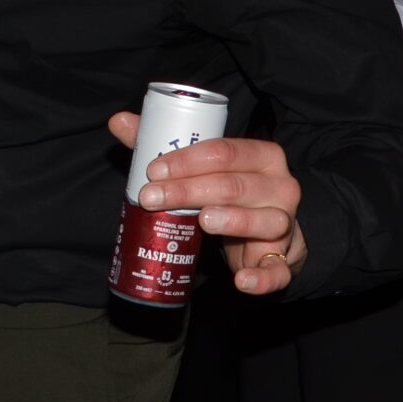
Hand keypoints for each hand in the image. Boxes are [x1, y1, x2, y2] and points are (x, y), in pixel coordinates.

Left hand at [107, 113, 307, 295]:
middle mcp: (280, 186)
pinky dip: (262, 278)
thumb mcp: (204, 168)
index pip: (224, 151)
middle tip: (151, 197)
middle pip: (233, 185)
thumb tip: (118, 121)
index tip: (152, 170)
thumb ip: (165, 147)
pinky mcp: (283, 258)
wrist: (268, 233)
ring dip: (233, 220)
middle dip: (189, 190)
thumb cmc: (230, 192)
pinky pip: (277, 270)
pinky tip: (242, 281)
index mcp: (262, 155)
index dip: (186, 160)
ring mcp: (284, 222)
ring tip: (202, 219)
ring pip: (264, 220)